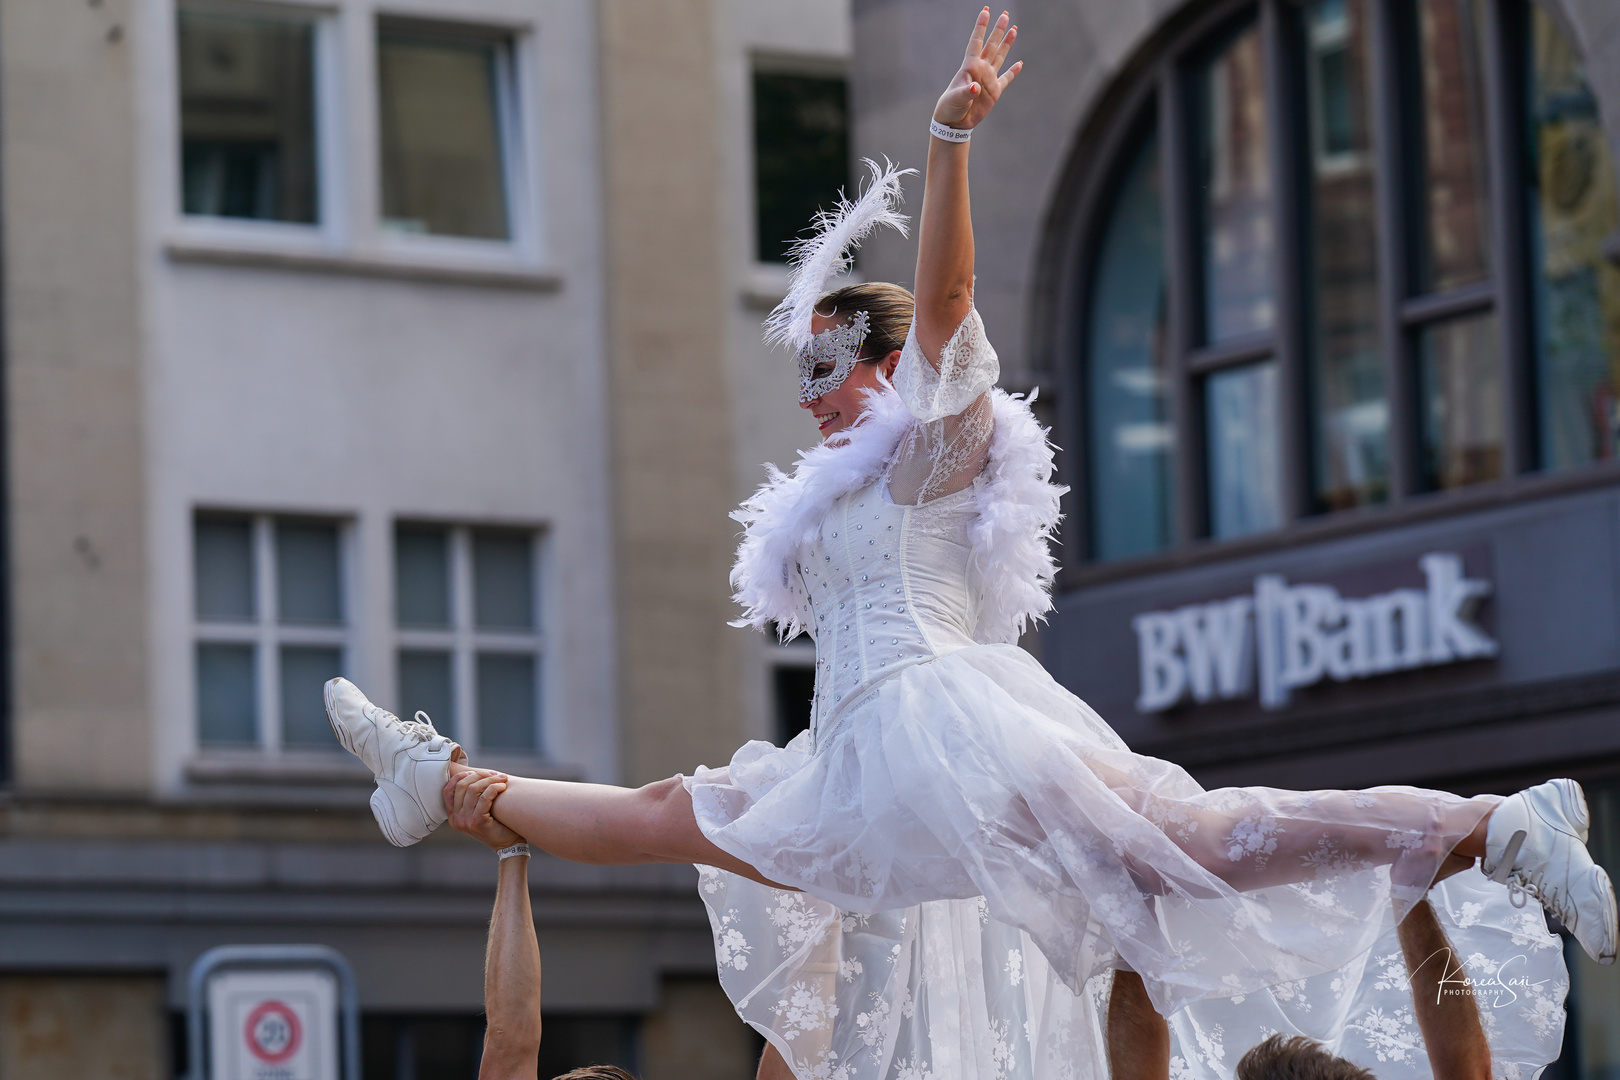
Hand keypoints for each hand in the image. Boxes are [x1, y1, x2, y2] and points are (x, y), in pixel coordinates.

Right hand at [444, 768, 522, 850]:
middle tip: (495, 774)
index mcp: (453, 816)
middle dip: (479, 776)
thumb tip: (474, 773)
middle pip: (462, 786)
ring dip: (490, 780)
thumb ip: (472, 797)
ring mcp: (465, 821)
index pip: (447, 790)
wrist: (507, 844)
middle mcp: (456, 819)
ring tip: (502, 779)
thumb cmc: (496, 823)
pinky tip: (503, 787)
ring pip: (474, 789)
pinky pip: (484, 798)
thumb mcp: (477, 810)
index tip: (475, 772)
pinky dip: (494, 788)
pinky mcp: (477, 822)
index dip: (459, 777)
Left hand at [934, 9, 1021, 130]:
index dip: (981, 27)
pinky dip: (1013, 72)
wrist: (955, 122)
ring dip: (1007, 44)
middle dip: (998, 30)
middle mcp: (980, 69)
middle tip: (1005, 15)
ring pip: (1000, 57)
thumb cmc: (950, 107)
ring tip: (1014, 29)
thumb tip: (976, 88)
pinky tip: (1019, 63)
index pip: (976, 42)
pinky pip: (1006, 79)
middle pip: (991, 45)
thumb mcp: (956, 98)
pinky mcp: (994, 92)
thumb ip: (966, 92)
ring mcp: (988, 79)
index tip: (986, 11)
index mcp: (970, 67)